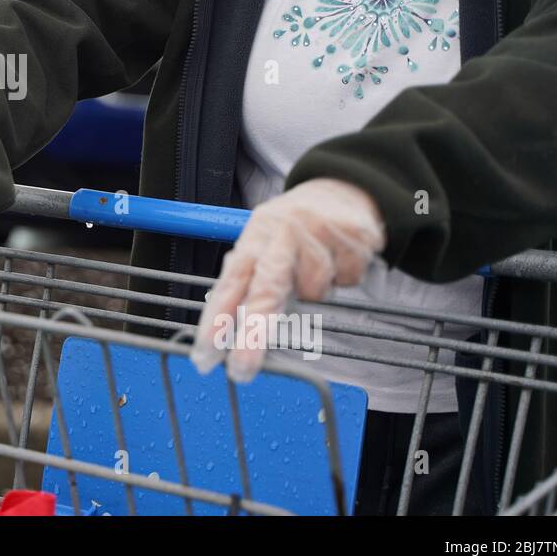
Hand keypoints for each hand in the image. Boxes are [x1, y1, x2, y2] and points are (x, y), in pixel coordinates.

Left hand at [190, 178, 385, 381]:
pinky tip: (340, 257)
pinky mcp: (351, 235)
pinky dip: (344, 276)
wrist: (343, 186)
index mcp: (254, 237)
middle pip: (265, 290)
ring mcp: (318, 232)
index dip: (215, 321)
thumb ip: (248, 277)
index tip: (205, 356)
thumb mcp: (262, 240)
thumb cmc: (294, 225)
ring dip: (316, 290)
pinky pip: (347, 279)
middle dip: (252, 335)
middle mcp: (282, 233)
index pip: (229, 284)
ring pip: (315, 290)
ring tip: (317, 266)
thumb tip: (224, 326)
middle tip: (242, 369)